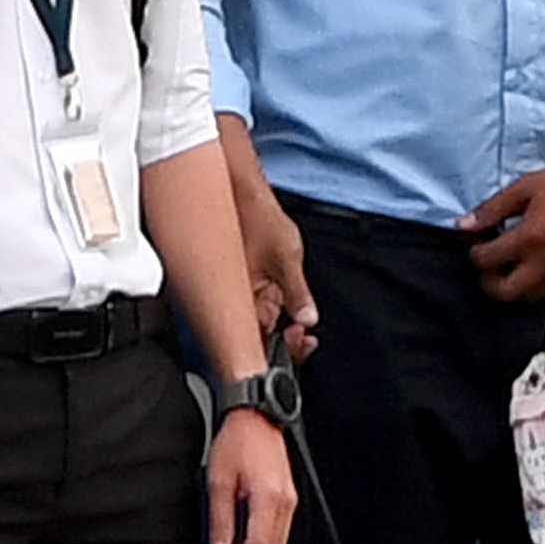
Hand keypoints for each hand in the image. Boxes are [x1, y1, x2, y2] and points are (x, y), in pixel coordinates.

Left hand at [207, 407, 297, 543]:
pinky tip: (244, 536)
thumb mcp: (218, 480)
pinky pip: (279, 527)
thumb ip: (220, 518)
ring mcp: (289, 499)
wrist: (254, 418)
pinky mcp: (288, 495)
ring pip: (278, 541)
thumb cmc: (238, 440)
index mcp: (268, 498)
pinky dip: (262, 539)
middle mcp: (285, 501)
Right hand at [238, 181, 317, 362]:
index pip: (257, 343)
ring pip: (260, 325)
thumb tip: (307, 319)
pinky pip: (259, 307)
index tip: (304, 341)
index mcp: (242, 298)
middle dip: (285, 343)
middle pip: (258, 340)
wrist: (242, 193)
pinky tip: (291, 306)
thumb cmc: (257, 218)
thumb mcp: (286, 257)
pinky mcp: (246, 284)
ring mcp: (241, 293)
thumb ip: (297, 292)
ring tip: (301, 324)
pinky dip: (277, 311)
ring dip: (283, 328)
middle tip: (306, 337)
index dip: (283, 350)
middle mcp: (237, 300)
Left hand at [458, 161, 544, 307]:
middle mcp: (544, 264)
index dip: (475, 252)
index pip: (487, 260)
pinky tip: (533, 265)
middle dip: (489, 279)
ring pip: (526, 297)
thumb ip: (493, 207)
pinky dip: (533, 284)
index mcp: (530, 238)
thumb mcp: (528, 186)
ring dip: (512, 284)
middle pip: (503, 292)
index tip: (478, 242)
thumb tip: (464, 225)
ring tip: (511, 264)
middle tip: (490, 261)